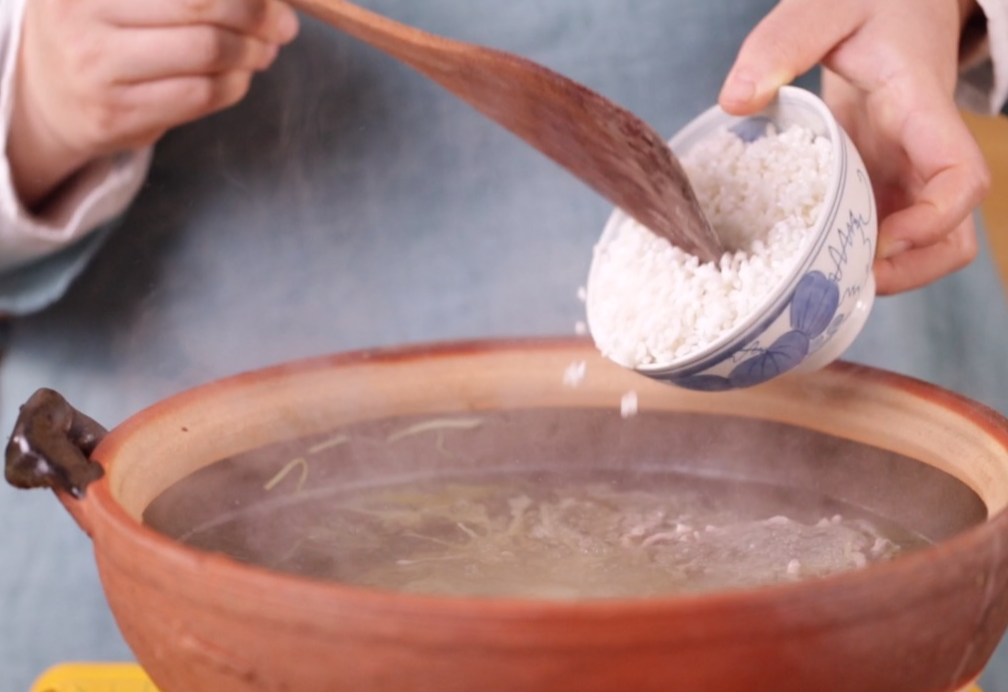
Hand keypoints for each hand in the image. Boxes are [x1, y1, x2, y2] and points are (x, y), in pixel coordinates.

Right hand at [8, 0, 299, 209]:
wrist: (48, 99)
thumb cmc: (104, 32)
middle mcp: (82, 13)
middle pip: (200, 5)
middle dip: (257, 15)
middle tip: (282, 25)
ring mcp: (97, 67)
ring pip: (207, 52)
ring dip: (251, 52)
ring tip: (264, 50)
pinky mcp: (117, 114)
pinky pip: (202, 95)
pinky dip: (236, 84)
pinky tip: (239, 76)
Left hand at [718, 0, 989, 294]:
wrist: (894, 0)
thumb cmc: (871, 1)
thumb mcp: (823, 6)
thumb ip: (780, 45)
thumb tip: (736, 101)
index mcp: (921, 110)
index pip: (959, 178)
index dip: (932, 222)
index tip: (881, 240)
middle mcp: (924, 151)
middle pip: (952, 236)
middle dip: (906, 271)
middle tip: (838, 278)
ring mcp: (907, 170)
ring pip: (930, 245)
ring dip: (890, 272)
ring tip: (827, 277)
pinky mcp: (884, 177)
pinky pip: (890, 229)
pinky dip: (862, 251)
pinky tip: (814, 254)